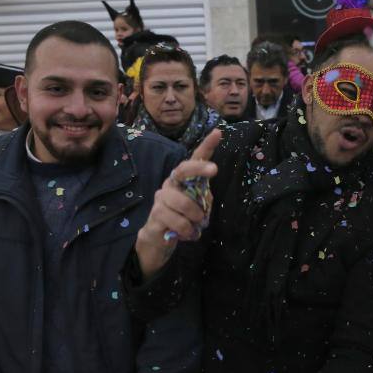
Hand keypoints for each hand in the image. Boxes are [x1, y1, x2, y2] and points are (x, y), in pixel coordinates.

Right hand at [135, 129, 221, 278]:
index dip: (206, 146)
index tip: (218, 132)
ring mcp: (161, 198)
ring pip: (185, 204)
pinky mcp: (155, 215)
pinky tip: (187, 234)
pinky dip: (188, 231)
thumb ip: (203, 198)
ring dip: (197, 218)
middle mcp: (171, 183)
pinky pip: (178, 222)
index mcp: (183, 179)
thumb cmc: (183, 218)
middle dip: (199, 168)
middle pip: (184, 169)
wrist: (159, 239)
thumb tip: (204, 197)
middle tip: (215, 170)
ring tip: (196, 226)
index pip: (194, 158)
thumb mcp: (198, 207)